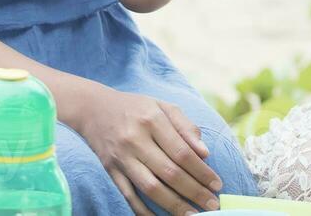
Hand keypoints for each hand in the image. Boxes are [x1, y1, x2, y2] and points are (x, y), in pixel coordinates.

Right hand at [72, 88, 220, 214]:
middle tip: (212, 205)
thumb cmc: (135, 107)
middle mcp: (135, 139)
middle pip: (169, 172)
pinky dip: (145, 211)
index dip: (202, 172)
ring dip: (174, 205)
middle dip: (194, 192)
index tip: (217, 185)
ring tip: (192, 215)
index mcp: (151, 119)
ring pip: (151, 188)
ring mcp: (121, 157)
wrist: (93, 109)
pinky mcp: (111, 171)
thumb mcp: (162, 106)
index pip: (182, 152)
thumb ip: (186, 126)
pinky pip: (129, 196)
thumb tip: (205, 153)